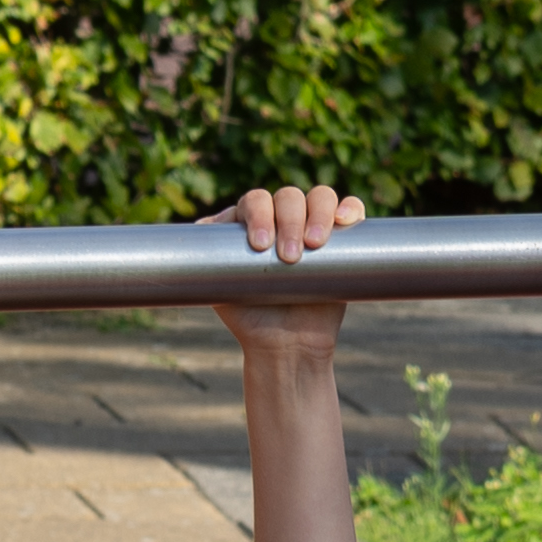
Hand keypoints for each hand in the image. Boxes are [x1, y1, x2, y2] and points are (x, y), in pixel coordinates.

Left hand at [206, 181, 363, 356]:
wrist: (288, 344)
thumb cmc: (250, 316)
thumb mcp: (221, 289)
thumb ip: (208, 266)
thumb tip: (190, 244)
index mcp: (248, 224)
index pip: (254, 202)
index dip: (258, 215)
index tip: (260, 246)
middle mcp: (280, 219)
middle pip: (286, 197)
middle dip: (289, 221)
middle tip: (289, 257)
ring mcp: (311, 224)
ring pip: (319, 197)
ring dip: (318, 213)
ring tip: (315, 244)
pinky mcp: (342, 236)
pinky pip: (350, 209)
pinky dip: (350, 207)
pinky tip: (345, 220)